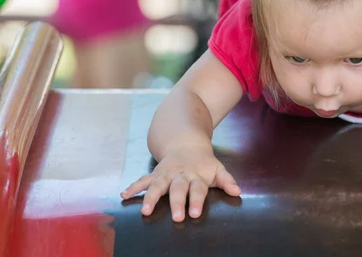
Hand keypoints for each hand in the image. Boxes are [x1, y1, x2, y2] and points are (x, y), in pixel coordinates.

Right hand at [120, 146, 240, 221]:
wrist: (187, 144)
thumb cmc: (204, 163)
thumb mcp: (218, 169)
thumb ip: (227, 181)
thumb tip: (237, 191)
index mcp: (196, 175)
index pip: (197, 189)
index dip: (196, 201)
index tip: (195, 213)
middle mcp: (180, 175)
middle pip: (178, 189)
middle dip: (176, 203)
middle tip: (176, 218)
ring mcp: (166, 174)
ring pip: (157, 185)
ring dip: (150, 198)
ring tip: (145, 210)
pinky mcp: (155, 174)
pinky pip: (143, 180)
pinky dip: (133, 187)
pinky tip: (124, 195)